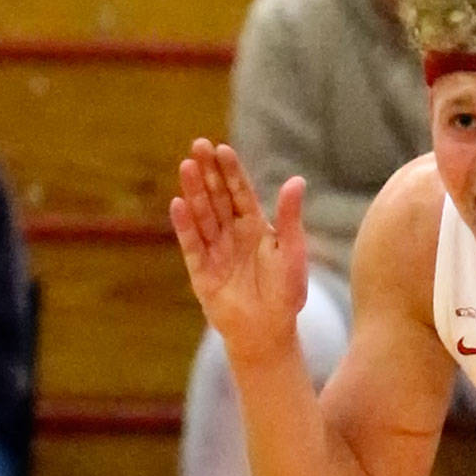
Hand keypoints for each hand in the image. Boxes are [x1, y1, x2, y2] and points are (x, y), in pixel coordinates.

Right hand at [170, 139, 307, 359]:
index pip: (241, 193)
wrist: (269, 330)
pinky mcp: (201, 271)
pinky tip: (178, 203)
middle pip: (218, 198)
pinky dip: (185, 225)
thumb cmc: (286, 292)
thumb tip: (297, 180)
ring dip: (195, 192)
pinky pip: (192, 244)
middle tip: (198, 144)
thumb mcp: (292, 251)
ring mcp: (215, 251)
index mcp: (256, 228)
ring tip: (187, 165)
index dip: (231, 171)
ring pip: (203, 215)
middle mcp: (233, 235)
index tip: (223, 148)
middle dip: (208, 172)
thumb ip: (290, 218)